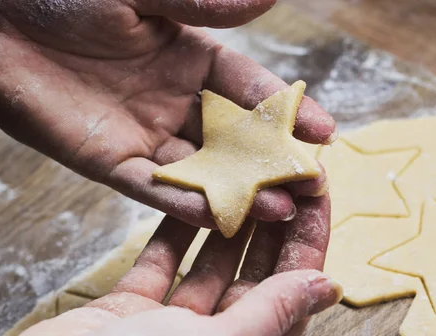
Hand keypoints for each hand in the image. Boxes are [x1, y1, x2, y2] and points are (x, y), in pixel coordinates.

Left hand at [0, 0, 334, 225]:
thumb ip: (203, 2)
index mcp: (188, 55)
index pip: (249, 89)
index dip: (287, 110)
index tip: (324, 131)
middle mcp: (175, 101)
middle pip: (234, 139)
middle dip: (273, 161)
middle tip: (312, 182)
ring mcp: (145, 135)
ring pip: (202, 170)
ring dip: (239, 190)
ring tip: (281, 210)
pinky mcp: (111, 162)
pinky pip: (153, 188)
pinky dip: (185, 202)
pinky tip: (219, 216)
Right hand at [0, 193, 340, 335]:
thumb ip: (273, 314)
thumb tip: (329, 287)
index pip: (294, 293)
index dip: (309, 243)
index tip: (318, 194)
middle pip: (260, 276)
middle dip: (277, 228)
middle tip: (287, 178)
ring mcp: (176, 324)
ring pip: (215, 265)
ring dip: (234, 226)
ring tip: (250, 181)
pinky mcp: (138, 307)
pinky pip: (168, 262)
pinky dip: (181, 234)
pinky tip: (195, 203)